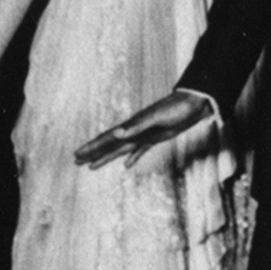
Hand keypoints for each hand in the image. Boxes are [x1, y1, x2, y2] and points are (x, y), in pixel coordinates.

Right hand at [74, 83, 224, 169]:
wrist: (194, 104)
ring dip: (106, 157)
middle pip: (109, 145)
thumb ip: (137, 126)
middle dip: (93, 153)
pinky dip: (131, 158)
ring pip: (120, 150)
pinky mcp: (155, 138)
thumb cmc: (176, 108)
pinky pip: (139, 151)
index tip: (77, 154)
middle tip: (76, 161)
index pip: (107, 139)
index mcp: (132, 126)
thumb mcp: (156, 117)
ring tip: (92, 166)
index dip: (92, 147)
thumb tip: (117, 133)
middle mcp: (134, 131)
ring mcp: (143, 135)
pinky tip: (126, 166)